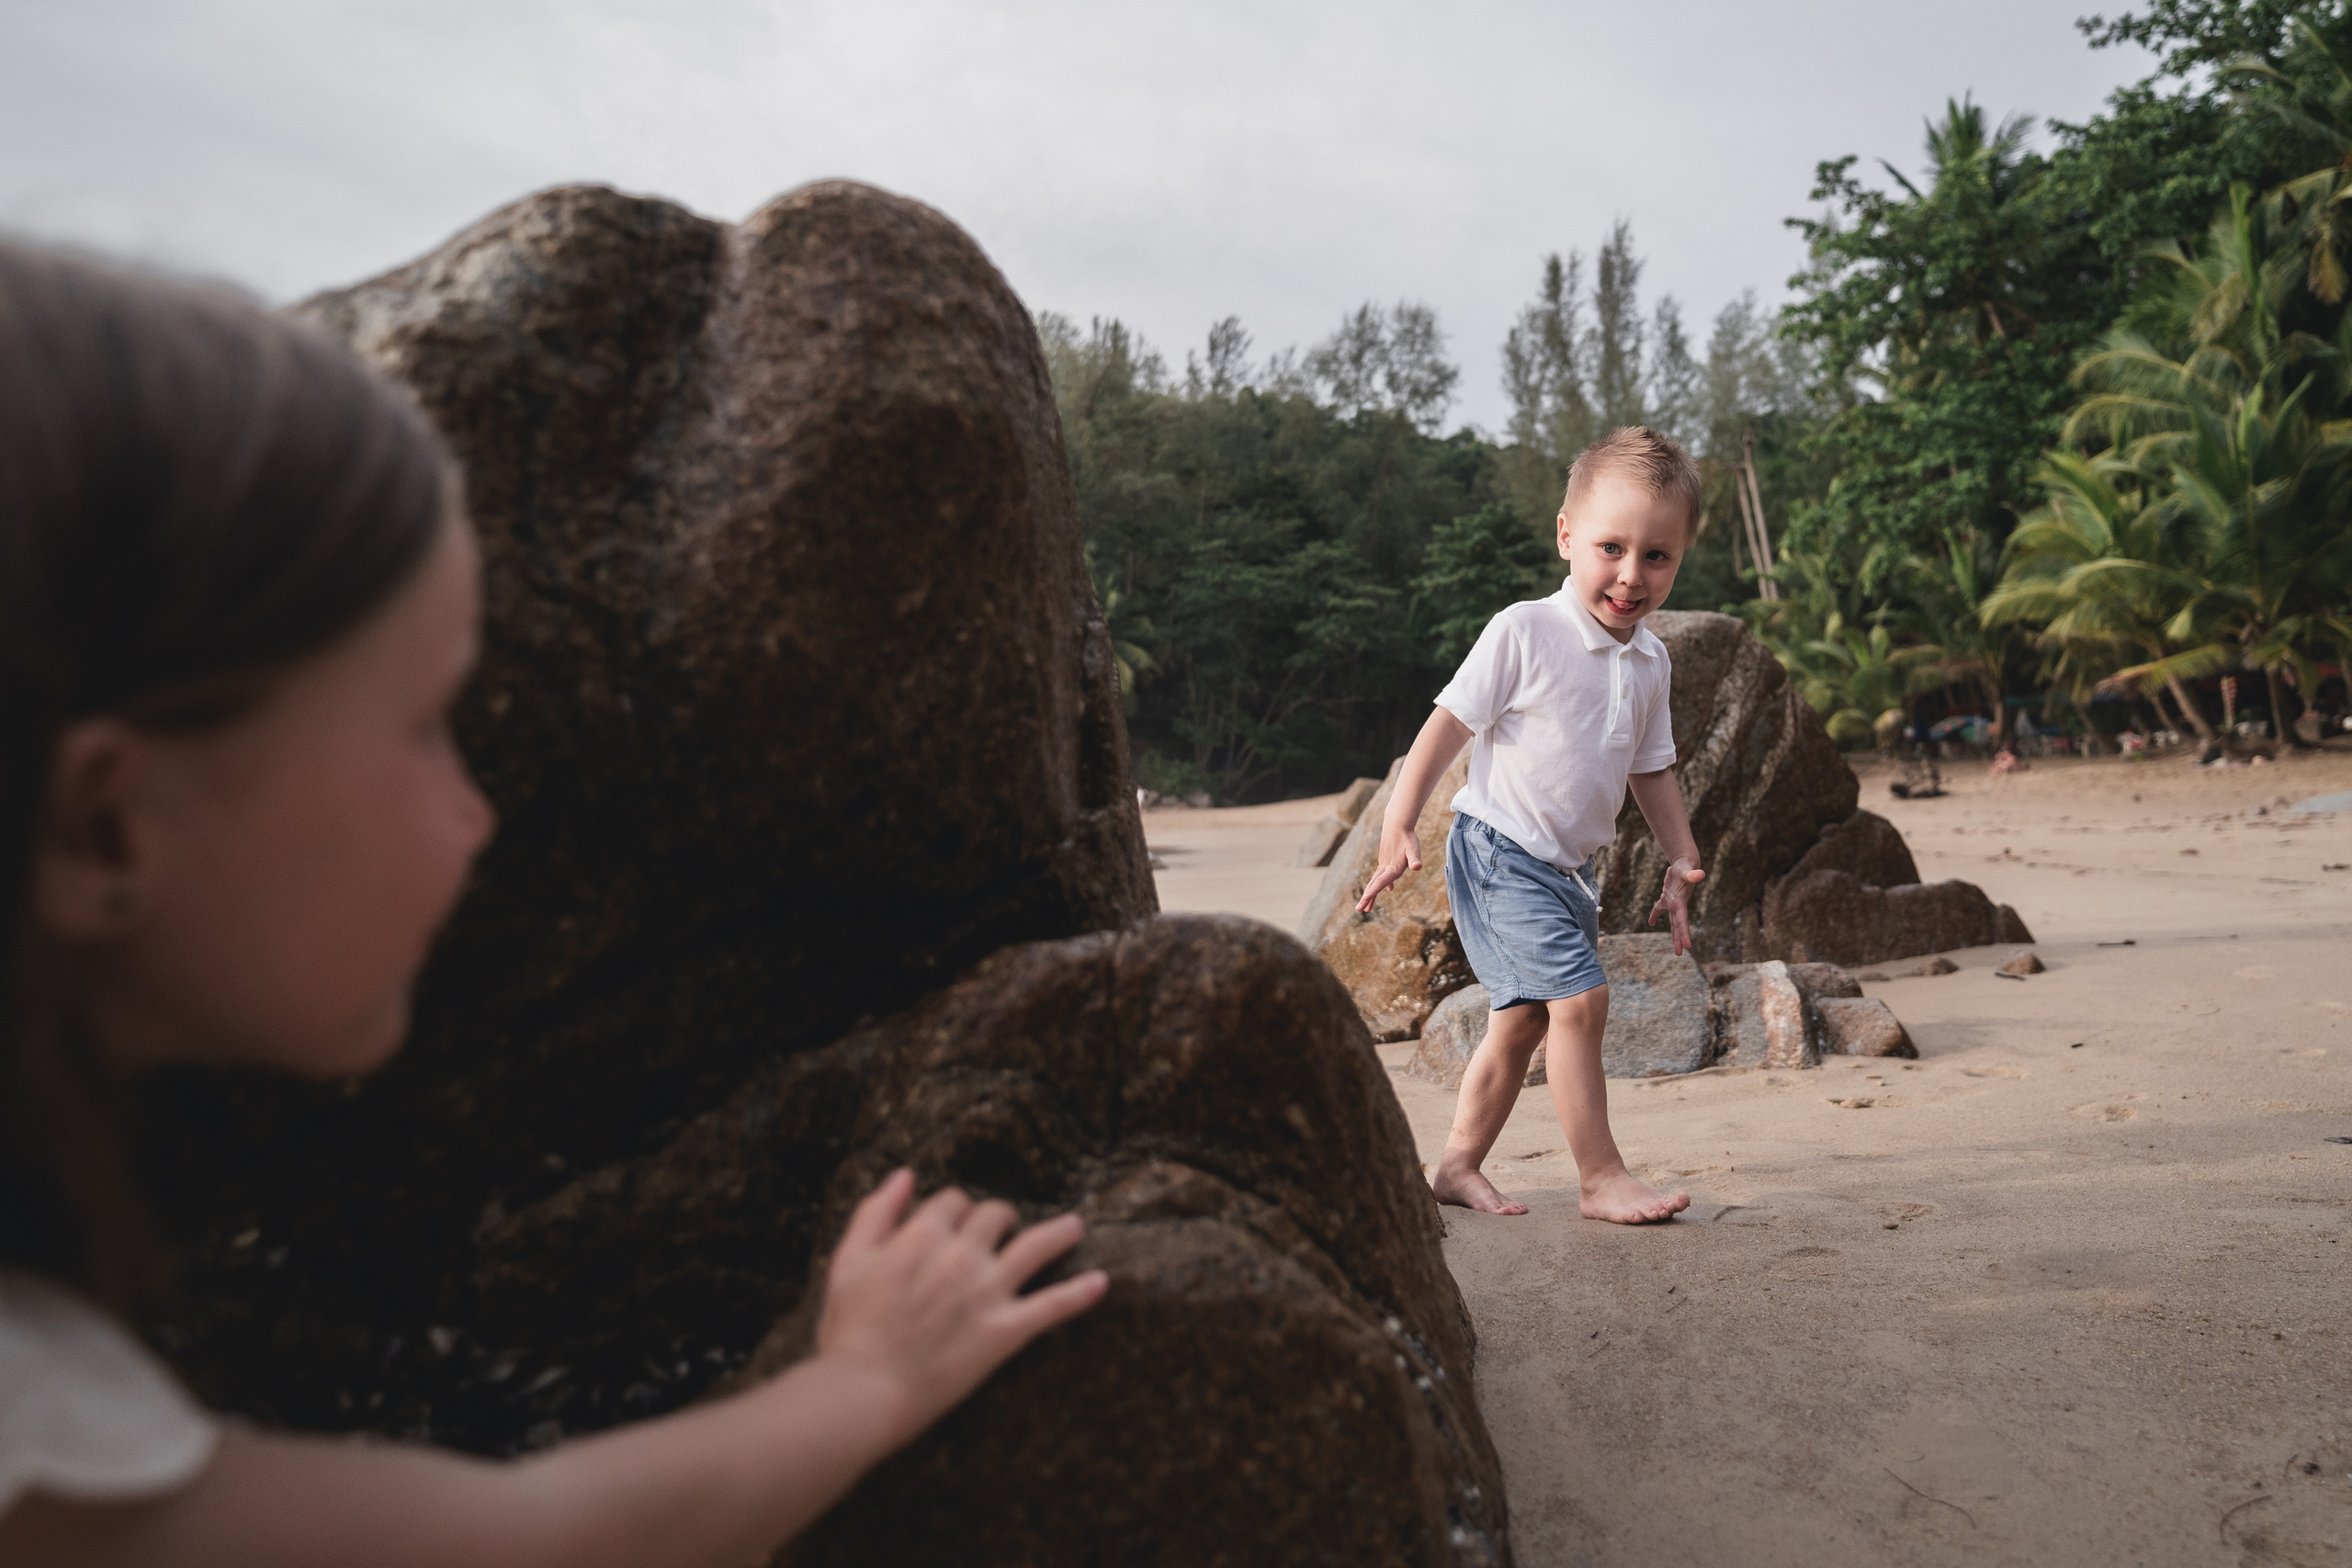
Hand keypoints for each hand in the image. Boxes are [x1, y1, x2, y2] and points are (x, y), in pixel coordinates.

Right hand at [814, 1170, 1106, 1447]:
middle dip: (999, 1218)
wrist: (863, 1391)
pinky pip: (1052, 1306)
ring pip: (1036, 1246)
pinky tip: (1101, 1283)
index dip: (956, 1210)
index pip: (955, 1201)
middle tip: (1001, 1231)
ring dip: (1060, 1233)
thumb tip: (905, 1175)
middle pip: (996, 1215)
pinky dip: (1080, 1293)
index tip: (955, 1224)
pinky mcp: (1005, 1332)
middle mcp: (961, 1255)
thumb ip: (876, 1211)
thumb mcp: (848, 1260)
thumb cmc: (849, 1329)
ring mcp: (987, 1293)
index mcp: (922, 1235)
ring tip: (1075, 1227)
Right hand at [1355, 817, 1421, 912]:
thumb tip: (1417, 867)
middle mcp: (1386, 867)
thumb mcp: (1414, 848)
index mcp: (1392, 868)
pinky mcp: (1386, 861)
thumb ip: (1415, 859)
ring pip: (1375, 881)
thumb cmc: (1407, 837)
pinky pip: (1381, 876)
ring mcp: (1384, 864)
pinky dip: (1380, 885)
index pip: (1380, 882)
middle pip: (1374, 885)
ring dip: (1371, 894)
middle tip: (1359, 910)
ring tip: (1368, 907)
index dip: (1372, 893)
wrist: (1398, 824)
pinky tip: (1389, 889)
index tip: (1364, 902)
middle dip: (1367, 898)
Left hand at [1646, 858, 1704, 955]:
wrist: (1685, 862)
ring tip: (1676, 948)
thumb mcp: (1687, 870)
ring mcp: (1672, 902)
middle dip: (1678, 939)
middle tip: (1679, 954)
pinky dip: (1655, 914)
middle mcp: (1677, 905)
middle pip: (1678, 925)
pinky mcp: (1666, 897)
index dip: (1684, 933)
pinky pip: (1660, 908)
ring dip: (1673, 934)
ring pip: (1672, 922)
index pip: (1682, 921)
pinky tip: (1651, 922)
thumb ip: (1692, 874)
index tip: (1687, 946)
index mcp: (1680, 903)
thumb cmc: (1686, 866)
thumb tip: (1700, 874)